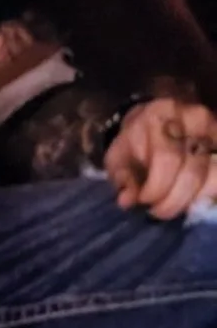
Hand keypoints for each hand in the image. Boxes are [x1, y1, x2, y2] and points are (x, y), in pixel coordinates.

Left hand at [105, 96, 216, 218]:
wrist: (156, 120)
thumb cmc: (136, 142)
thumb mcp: (120, 157)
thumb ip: (122, 178)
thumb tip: (126, 201)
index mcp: (159, 116)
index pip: (166, 158)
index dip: (157, 187)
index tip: (145, 201)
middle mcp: (192, 117)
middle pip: (192, 171)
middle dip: (174, 199)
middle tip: (159, 211)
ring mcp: (214, 128)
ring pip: (214, 175)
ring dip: (195, 199)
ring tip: (177, 207)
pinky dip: (211, 192)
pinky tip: (196, 200)